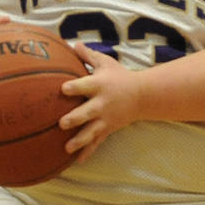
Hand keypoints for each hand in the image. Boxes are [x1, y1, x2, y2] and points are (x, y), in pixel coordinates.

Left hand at [59, 42, 141, 160]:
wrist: (142, 95)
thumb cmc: (120, 76)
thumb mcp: (105, 63)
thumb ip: (87, 55)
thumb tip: (70, 43)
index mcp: (99, 85)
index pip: (85, 86)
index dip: (74, 87)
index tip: (62, 89)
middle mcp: (102, 103)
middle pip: (87, 112)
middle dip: (75, 118)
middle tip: (62, 123)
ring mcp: (105, 118)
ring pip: (91, 131)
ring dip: (79, 140)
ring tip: (67, 147)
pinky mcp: (108, 128)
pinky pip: (97, 142)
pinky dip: (88, 152)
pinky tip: (77, 161)